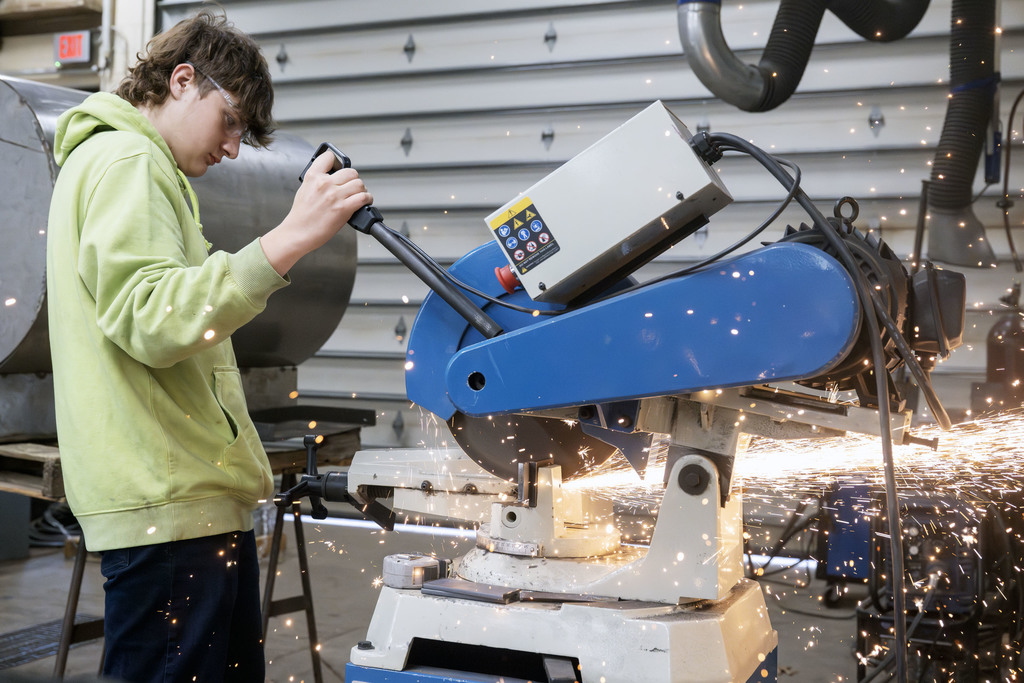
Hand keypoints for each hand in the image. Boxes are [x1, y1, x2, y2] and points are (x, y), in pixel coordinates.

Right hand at [260, 151, 373, 274]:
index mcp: (313, 176)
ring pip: (359, 183)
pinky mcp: (343, 208)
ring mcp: (334, 195)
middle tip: (351, 187)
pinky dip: (367, 199)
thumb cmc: (301, 216)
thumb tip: (333, 177)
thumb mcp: (304, 189)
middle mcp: (324, 183)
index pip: (329, 157)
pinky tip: (364, 202)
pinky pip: (364, 197)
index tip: (340, 168)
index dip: (337, 162)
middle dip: (353, 180)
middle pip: (350, 172)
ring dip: (361, 190)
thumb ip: (318, 180)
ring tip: (358, 195)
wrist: (298, 233)